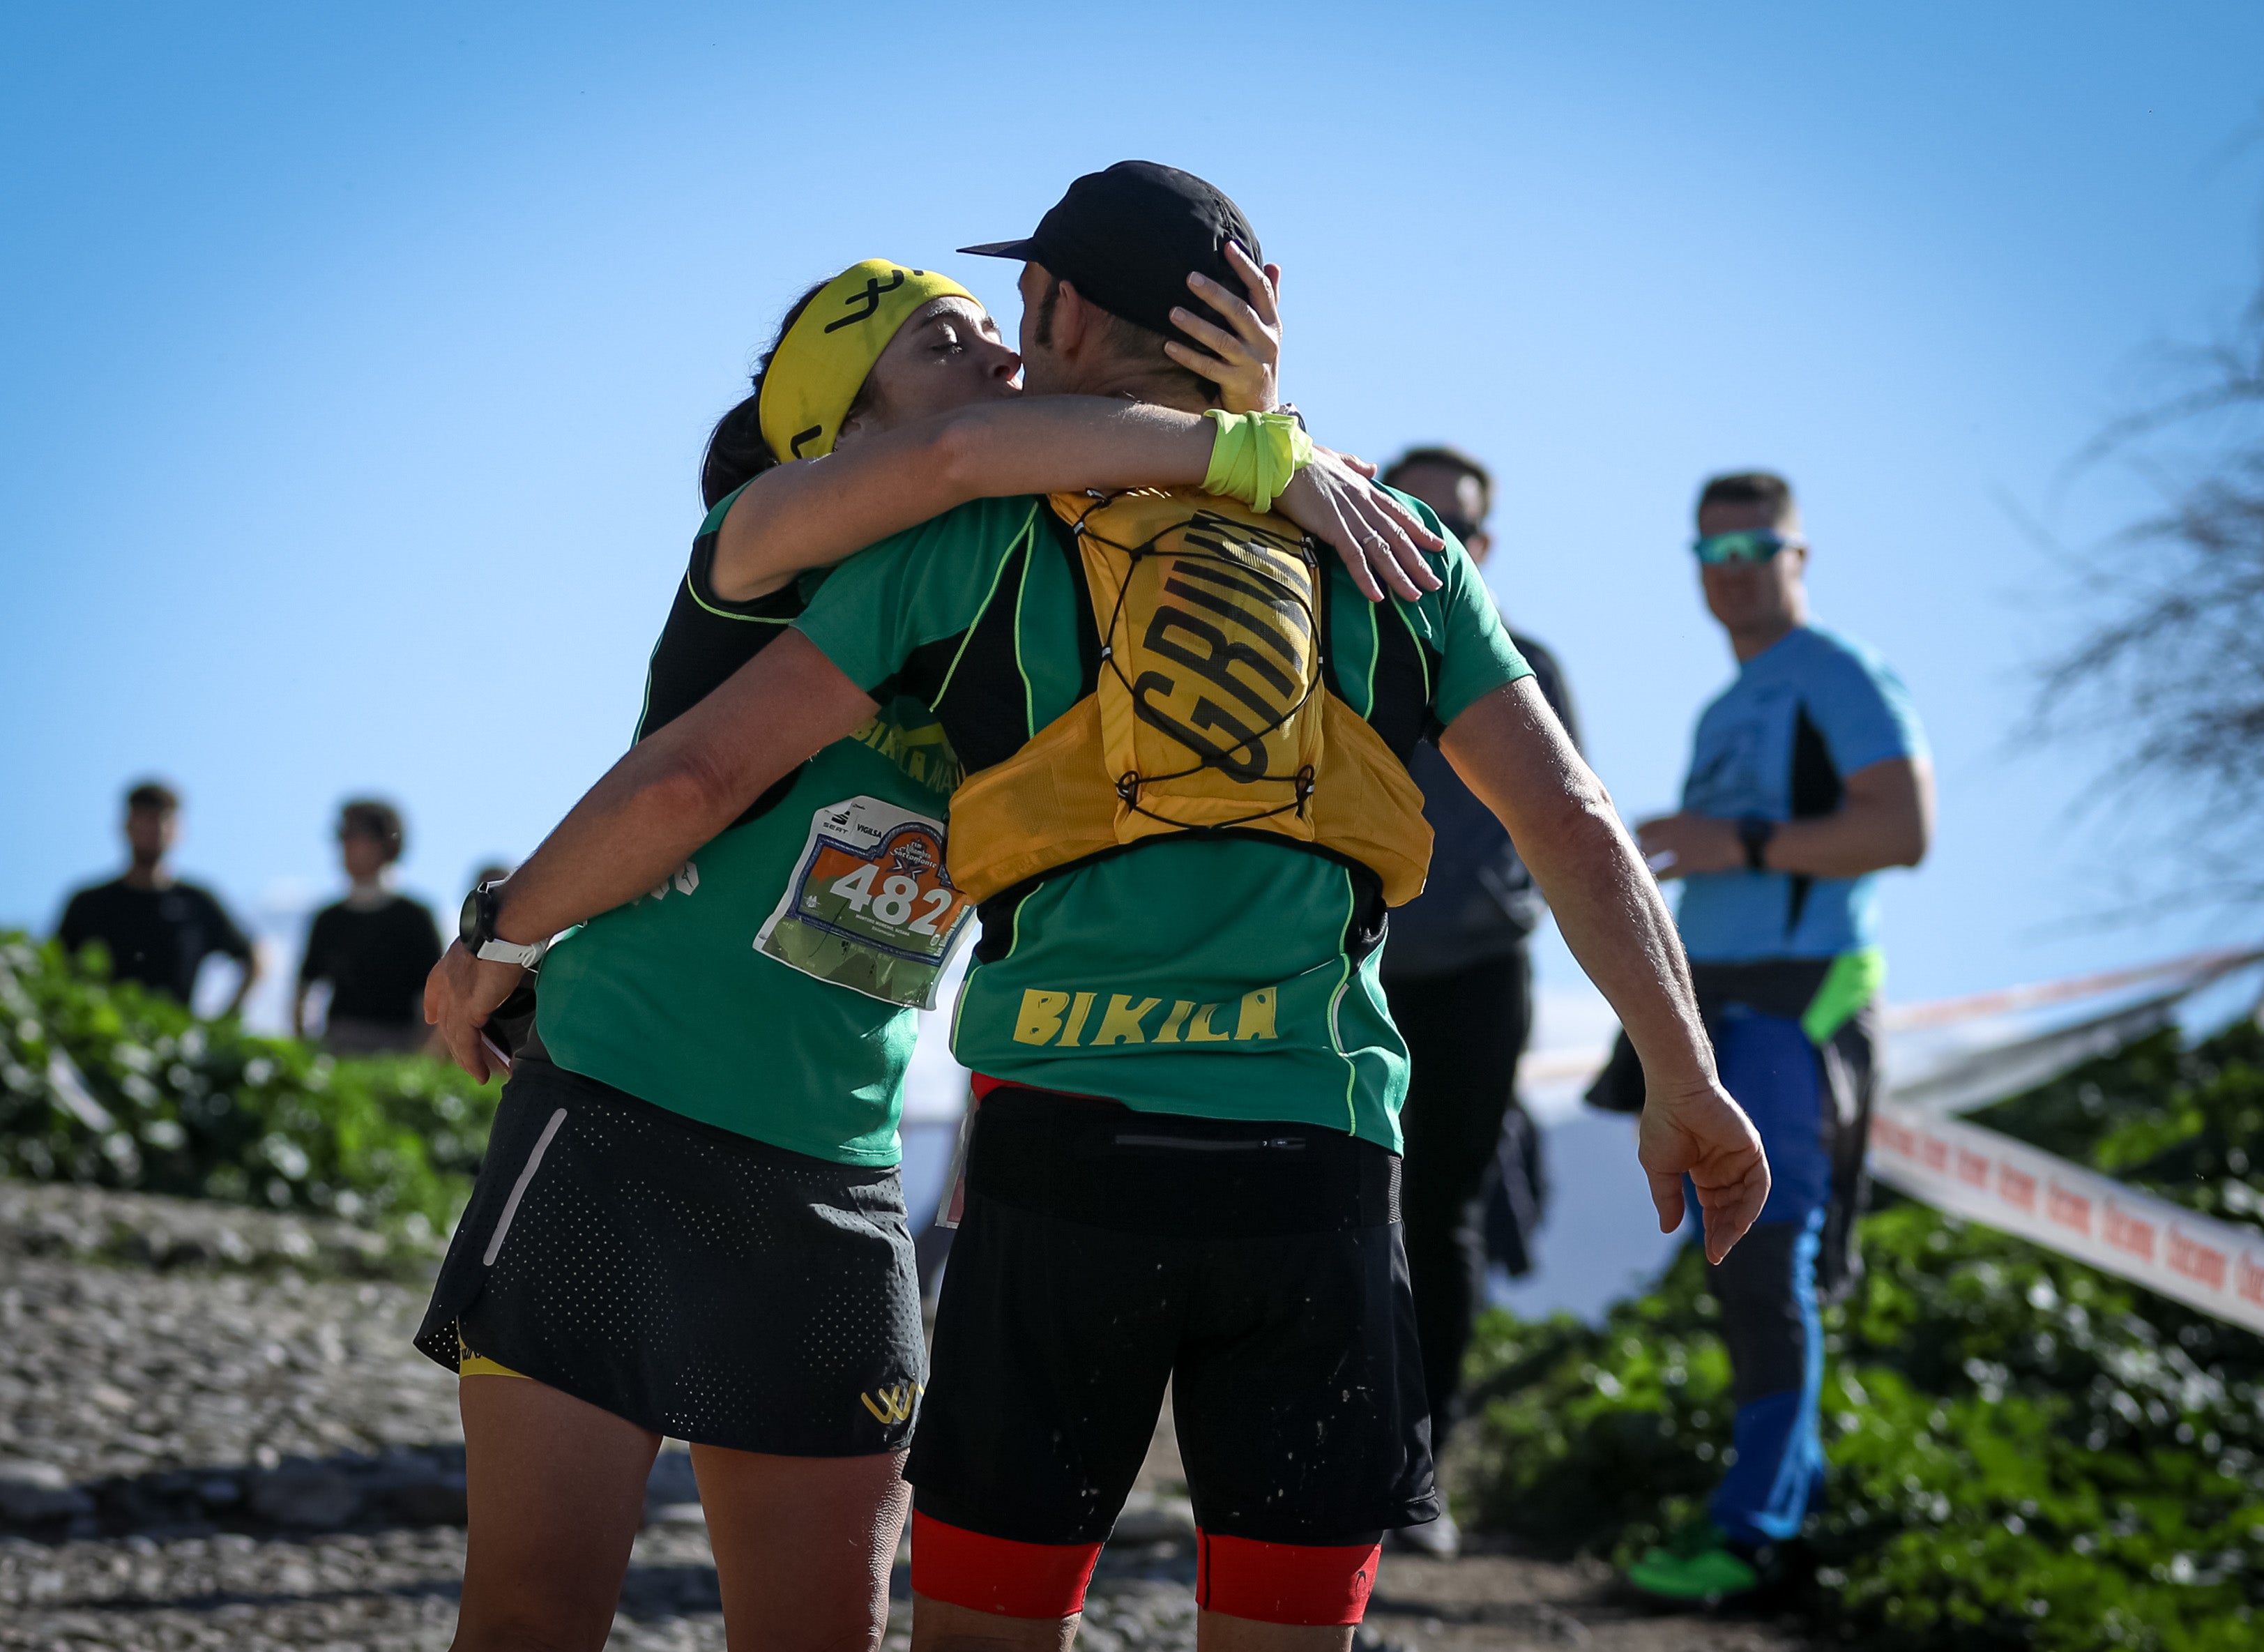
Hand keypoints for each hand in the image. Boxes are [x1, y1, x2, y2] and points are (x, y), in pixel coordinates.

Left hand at [424, 940, 524, 1082]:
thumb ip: (497, 950)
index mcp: (452, 962)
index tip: (433, 1017)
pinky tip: (480, 1075)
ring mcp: (454, 998)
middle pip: (447, 1020)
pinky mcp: (467, 1011)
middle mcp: (447, 982)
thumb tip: (516, 946)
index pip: (435, 988)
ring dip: (467, 1059)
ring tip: (478, 1074)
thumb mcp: (496, 940)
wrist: (507, 926)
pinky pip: (466, 1044)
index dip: (434, 1004)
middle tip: (467, 1059)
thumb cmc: (510, 926)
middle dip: (456, 1042)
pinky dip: (473, 1062)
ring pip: (454, 1037)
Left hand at [1165, 241, 1280, 414]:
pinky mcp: (1236, 384)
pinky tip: (1168, 346)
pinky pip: (1208, 368)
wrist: (1263, 408)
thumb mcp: (1270, 331)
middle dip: (1215, 293)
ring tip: (1172, 312)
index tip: (1228, 246)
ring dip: (1196, 325)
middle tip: (1190, 277)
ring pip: (1222, 341)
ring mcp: (1251, 364)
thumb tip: (1272, 264)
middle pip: (1240, 312)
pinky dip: (1188, 356)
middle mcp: (1265, 342)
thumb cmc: (1260, 361)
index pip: (1262, 290)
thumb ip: (1270, 299)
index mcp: (1273, 324)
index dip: (1246, 266)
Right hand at [1276, 452, 1444, 601]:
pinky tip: (1377, 597)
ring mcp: (1350, 515)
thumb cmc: (1302, 458)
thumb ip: (1355, 466)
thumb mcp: (1335, 460)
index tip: (1438, 546)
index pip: (1398, 514)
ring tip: (1415, 596)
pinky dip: (1366, 578)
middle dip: (1418, 562)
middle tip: (1435, 583)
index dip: (1420, 532)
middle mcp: (1363, 503)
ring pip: (1382, 551)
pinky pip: (1354, 557)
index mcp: (1364, 489)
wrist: (1280, 457)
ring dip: (1399, 576)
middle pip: (1397, 538)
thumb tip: (1373, 468)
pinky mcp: (1332, 526)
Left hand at [1634, 811, 1741, 878]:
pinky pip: (1665, 873)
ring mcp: (1679, 848)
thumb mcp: (1694, 818)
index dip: (1637, 833)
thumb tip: (1660, 827)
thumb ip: (1676, 822)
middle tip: (1633, 856)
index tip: (1634, 839)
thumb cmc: (1716, 829)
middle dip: (1637, 849)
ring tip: (1641, 869)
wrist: (1736, 840)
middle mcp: (1674, 831)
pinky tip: (1654, 881)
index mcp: (1676, 819)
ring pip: (1652, 856)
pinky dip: (1658, 877)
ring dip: (1645, 862)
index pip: (1646, 825)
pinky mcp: (1687, 864)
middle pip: (1645, 841)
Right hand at [1637, 1075, 1770, 1261]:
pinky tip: (1738, 1223)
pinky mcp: (1752, 1151)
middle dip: (1724, 1232)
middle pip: (1730, 1209)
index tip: (1710, 1254)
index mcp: (1704, 1172)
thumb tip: (1667, 1229)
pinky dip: (1750, 1205)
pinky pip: (1757, 1184)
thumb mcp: (1660, 1170)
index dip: (1712, 1231)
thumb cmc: (1663, 1124)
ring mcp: (1740, 1160)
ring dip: (1736, 1224)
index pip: (1713, 1208)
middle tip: (1716, 1254)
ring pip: (1746, 1201)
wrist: (1676, 1093)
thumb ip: (1668, 1198)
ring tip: (1723, 1243)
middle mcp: (1725, 1168)